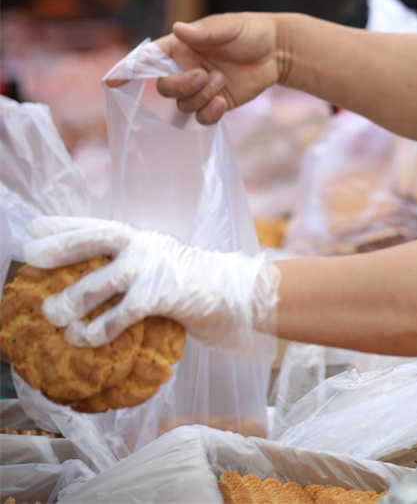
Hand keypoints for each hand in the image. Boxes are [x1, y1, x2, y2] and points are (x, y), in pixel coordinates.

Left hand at [25, 216, 279, 356]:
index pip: (97, 225)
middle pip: (95, 239)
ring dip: (72, 300)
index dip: (64, 225)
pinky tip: (86, 339)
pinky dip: (100, 329)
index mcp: (143, 238)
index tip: (33, 228)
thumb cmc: (195, 286)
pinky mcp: (163, 294)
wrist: (237, 294)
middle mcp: (146, 245)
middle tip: (31, 257)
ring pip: (101, 281)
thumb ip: (132, 269)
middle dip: (60, 247)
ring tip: (53, 316)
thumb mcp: (161, 267)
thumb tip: (89, 285)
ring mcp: (154, 267)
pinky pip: (121, 314)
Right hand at [116, 12, 280, 124]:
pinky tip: (223, 103)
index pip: (147, 59)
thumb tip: (179, 29)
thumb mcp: (228, 27)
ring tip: (222, 80)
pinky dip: (209, 114)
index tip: (112, 80)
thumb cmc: (249, 32)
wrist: (277, 51)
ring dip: (201, 96)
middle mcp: (185, 69)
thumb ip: (204, 32)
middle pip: (164, 88)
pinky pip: (201, 118)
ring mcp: (200, 89)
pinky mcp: (216, 104)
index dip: (129, 69)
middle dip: (181, 86)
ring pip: (183, 105)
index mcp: (180, 47)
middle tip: (205, 74)